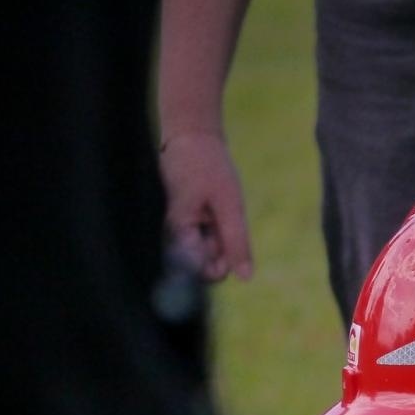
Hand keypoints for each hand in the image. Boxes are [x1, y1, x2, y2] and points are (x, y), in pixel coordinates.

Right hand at [158, 129, 253, 280]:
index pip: (199, 272)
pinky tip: (210, 206)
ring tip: (214, 206)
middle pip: (203, 263)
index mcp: (176, 231)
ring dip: (217, 236)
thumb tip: (245, 278)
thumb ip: (236, 241)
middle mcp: (169, 235)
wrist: (192, 137)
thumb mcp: (230, 204)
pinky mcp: (179, 224)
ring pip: (205, 250)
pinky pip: (201, 237)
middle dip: (220, 248)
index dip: (220, 264)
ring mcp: (174, 229)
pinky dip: (212, 227)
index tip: (227, 238)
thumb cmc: (209, 166)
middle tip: (219, 216)